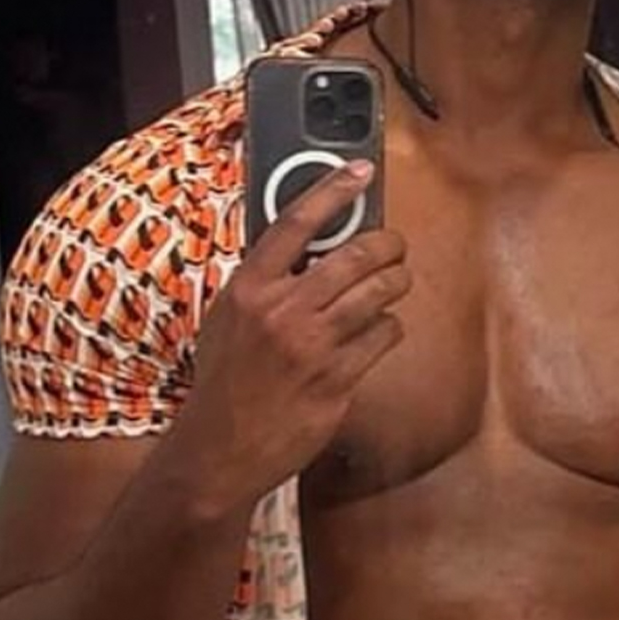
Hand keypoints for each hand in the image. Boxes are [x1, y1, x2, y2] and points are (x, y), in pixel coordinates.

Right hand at [180, 162, 409, 510]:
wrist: (223, 447)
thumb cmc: (224, 384)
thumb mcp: (226, 321)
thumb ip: (260, 284)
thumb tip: (297, 249)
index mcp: (249, 289)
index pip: (296, 222)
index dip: (333, 189)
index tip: (360, 171)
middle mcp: (282, 312)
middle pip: (354, 256)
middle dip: (387, 245)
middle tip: (395, 247)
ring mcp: (313, 346)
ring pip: (378, 294)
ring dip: (396, 283)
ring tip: (395, 283)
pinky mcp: (338, 379)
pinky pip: (383, 337)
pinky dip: (389, 329)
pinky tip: (381, 331)